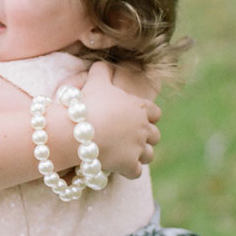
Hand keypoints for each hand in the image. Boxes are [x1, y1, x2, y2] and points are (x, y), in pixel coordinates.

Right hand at [82, 61, 160, 177]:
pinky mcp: (129, 165)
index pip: (155, 112)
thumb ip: (101, 70)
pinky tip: (117, 166)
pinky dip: (128, 170)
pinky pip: (135, 172)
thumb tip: (102, 63)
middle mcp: (144, 129)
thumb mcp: (96, 81)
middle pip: (155, 135)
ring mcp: (138, 149)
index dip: (147, 115)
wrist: (80, 131)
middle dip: (145, 136)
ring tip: (126, 153)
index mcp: (141, 108)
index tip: (134, 116)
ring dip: (139, 154)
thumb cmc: (90, 103)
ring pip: (149, 155)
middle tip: (129, 136)